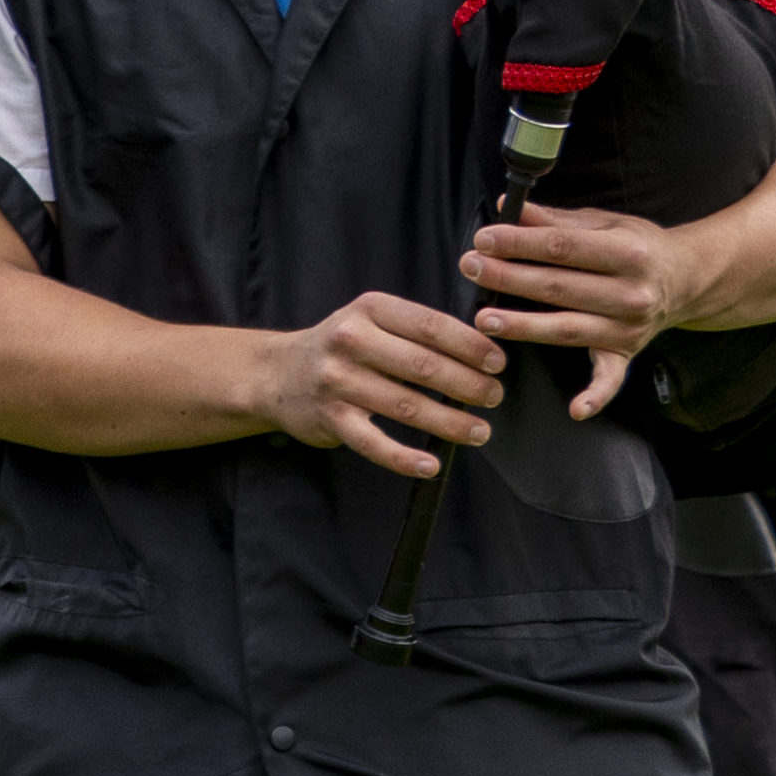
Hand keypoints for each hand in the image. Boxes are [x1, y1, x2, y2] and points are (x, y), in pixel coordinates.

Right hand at [253, 288, 506, 480]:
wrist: (277, 374)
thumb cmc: (343, 348)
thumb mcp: (372, 321)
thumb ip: (418, 331)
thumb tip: (483, 352)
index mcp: (370, 310)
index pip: (432, 326)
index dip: (471, 346)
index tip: (498, 364)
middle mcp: (350, 341)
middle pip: (423, 366)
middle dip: (468, 385)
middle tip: (493, 397)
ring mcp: (337, 381)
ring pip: (406, 406)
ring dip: (450, 423)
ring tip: (478, 431)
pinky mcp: (330, 418)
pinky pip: (373, 443)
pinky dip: (404, 459)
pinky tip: (431, 465)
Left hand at [458, 205, 690, 419]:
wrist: (687, 278)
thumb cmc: (636, 247)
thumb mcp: (604, 223)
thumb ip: (555, 220)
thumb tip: (509, 207)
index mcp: (627, 253)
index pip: (564, 248)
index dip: (521, 243)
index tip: (485, 239)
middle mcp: (631, 292)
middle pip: (560, 287)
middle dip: (510, 277)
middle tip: (471, 268)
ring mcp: (629, 327)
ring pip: (568, 328)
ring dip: (525, 326)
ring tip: (485, 319)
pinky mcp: (627, 352)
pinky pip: (611, 378)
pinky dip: (596, 396)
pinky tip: (575, 409)